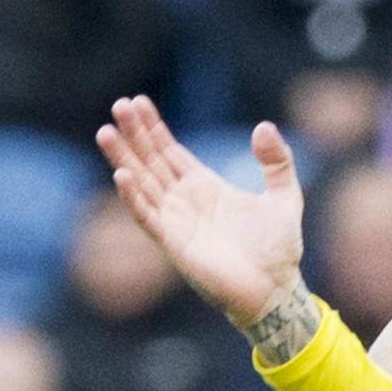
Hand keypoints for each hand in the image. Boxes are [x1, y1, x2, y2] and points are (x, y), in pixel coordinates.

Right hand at [96, 96, 304, 330]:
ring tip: (106, 131)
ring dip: (124, 158)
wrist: (276, 288)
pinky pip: (148, 216)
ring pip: (142, 183)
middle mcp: (184, 201)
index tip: (137, 102)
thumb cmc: (279, 247)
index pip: (171, 151)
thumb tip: (263, 126)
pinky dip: (133, 196)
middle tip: (118, 105)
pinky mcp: (174, 243)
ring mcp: (176, 221)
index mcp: (206, 186)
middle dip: (134, 134)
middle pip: (151, 161)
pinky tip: (121, 174)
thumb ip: (276, 161)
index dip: (154, 128)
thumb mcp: (285, 194)